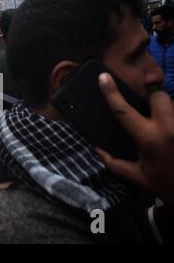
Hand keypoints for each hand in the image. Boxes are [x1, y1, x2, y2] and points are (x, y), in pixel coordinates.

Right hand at [96, 73, 173, 205]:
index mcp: (148, 138)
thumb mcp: (136, 176)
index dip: (111, 92)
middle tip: (148, 108)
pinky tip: (170, 133)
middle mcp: (167, 128)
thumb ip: (113, 163)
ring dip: (166, 109)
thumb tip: (96, 149)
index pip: (124, 110)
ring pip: (173, 103)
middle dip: (152, 97)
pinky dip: (172, 118)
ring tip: (163, 124)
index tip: (103, 78)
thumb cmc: (164, 184)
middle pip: (158, 96)